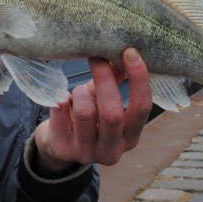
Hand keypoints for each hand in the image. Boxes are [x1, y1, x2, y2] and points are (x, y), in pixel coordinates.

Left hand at [33, 48, 152, 173]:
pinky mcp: (63, 149)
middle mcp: (112, 150)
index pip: (142, 108)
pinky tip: (62, 99)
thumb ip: (117, 79)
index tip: (130, 52)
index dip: (139, 79)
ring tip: (79, 90)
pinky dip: (61, 100)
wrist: (60, 144)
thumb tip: (125, 49)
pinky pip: (60, 115)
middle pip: (112, 113)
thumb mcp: (106, 101)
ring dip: (81, 93)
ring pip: (85, 114)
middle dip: (104, 80)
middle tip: (96, 58)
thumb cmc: (89, 116)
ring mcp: (87, 152)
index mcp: (130, 136)